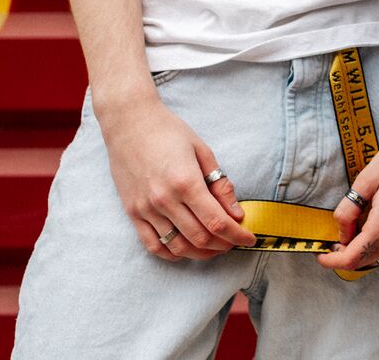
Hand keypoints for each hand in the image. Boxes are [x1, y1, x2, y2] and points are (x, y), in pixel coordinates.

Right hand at [98, 88, 255, 260]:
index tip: (249, 238)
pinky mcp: (132, 213)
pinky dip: (173, 253)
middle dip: (223, 245)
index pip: (217, 222)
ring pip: (178, 246)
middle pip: (200, 238)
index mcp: (186, 182)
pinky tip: (186, 250)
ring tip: (215, 248)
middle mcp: (164, 200)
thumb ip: (220, 185)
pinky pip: (153, 245)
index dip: (237, 235)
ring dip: (201, 253)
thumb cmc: (169, 132)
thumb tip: (236, 213)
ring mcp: (146, 209)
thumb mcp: (203, 151)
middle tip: (234, 241)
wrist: (129, 123)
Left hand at [317, 135, 378, 271]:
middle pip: (363, 261)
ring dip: (357, 251)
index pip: (352, 257)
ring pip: (375, 256)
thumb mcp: (367, 179)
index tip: (320, 255)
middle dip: (343, 256)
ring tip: (346, 234)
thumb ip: (349, 208)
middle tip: (330, 244)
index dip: (332, 261)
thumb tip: (342, 231)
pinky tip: (364, 230)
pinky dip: (370, 246)